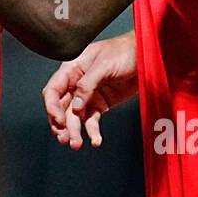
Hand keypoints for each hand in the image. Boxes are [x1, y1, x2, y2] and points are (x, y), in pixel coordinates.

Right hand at [42, 32, 137, 149]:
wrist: (145, 57)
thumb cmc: (123, 52)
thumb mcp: (104, 64)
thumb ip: (87, 84)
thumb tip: (75, 106)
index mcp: (72, 69)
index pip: (53, 91)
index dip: (52, 107)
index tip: (59, 122)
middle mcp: (76, 83)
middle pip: (61, 107)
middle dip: (61, 124)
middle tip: (66, 139)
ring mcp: (88, 95)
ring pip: (75, 117)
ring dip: (74, 131)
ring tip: (77, 144)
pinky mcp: (101, 104)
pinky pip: (92, 121)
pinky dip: (92, 132)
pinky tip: (96, 140)